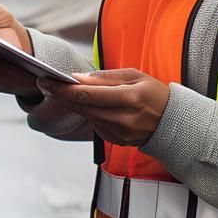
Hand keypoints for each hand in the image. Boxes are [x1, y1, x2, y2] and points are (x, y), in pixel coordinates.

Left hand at [37, 69, 170, 145]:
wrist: (172, 123)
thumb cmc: (153, 94)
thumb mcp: (134, 76)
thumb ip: (105, 78)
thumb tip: (77, 78)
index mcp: (129, 99)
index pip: (87, 95)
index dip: (63, 88)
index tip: (46, 80)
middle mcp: (122, 119)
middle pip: (81, 107)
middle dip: (60, 95)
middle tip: (44, 83)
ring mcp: (118, 133)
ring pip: (85, 116)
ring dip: (73, 104)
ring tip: (63, 90)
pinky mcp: (114, 140)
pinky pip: (94, 124)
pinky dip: (89, 113)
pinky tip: (90, 105)